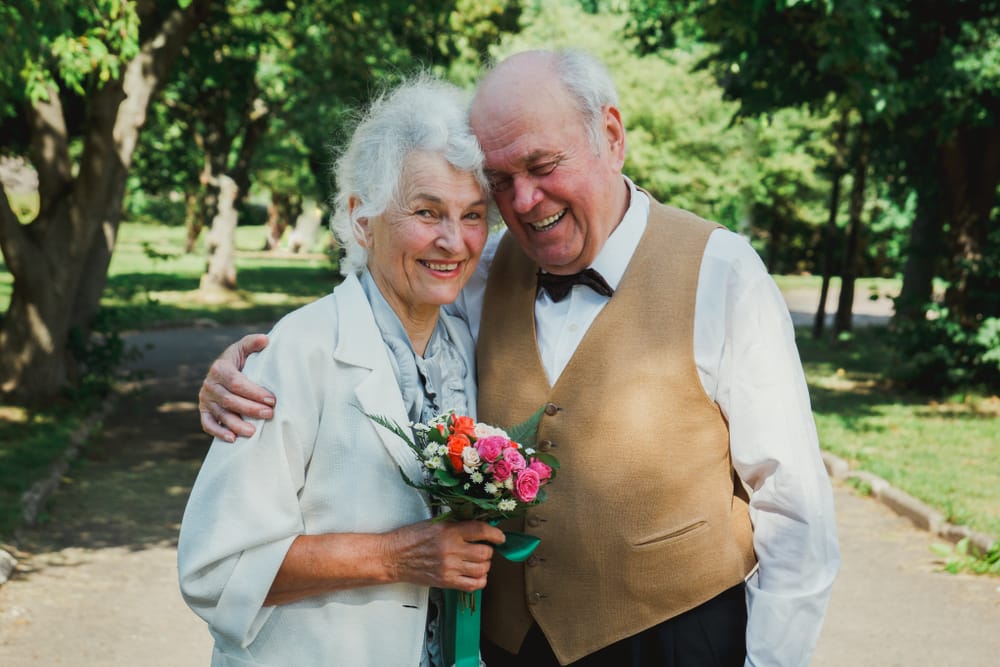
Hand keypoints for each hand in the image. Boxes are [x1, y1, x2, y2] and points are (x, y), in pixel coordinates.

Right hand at [198, 333, 275, 441]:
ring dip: (237, 424)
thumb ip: (253, 343)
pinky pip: (207, 424)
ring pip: (220, 414)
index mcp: (220, 368)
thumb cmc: (241, 359)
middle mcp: (210, 384)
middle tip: (269, 414)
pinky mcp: (204, 411)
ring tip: (253, 432)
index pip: (236, 382)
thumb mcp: (245, 348)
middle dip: (250, 409)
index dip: (254, 392)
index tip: (272, 400)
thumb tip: (266, 340)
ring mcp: (205, 399)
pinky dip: (218, 432)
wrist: (225, 370)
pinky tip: (233, 439)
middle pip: (229, 400)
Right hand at [383, 520, 505, 591]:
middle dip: (489, 550)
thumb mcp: (435, 524)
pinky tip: (475, 575)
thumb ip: (457, 525)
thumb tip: (480, 527)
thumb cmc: (411, 537)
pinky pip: (474, 585)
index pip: (482, 531)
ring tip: (478, 561)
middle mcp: (451, 549)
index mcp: (449, 531)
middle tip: (482, 548)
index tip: (500, 537)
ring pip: (483, 569)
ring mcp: (449, 567)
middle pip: (486, 552)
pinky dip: (480, 580)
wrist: (393, 557)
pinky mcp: (446, 581)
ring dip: (485, 565)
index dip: (496, 534)